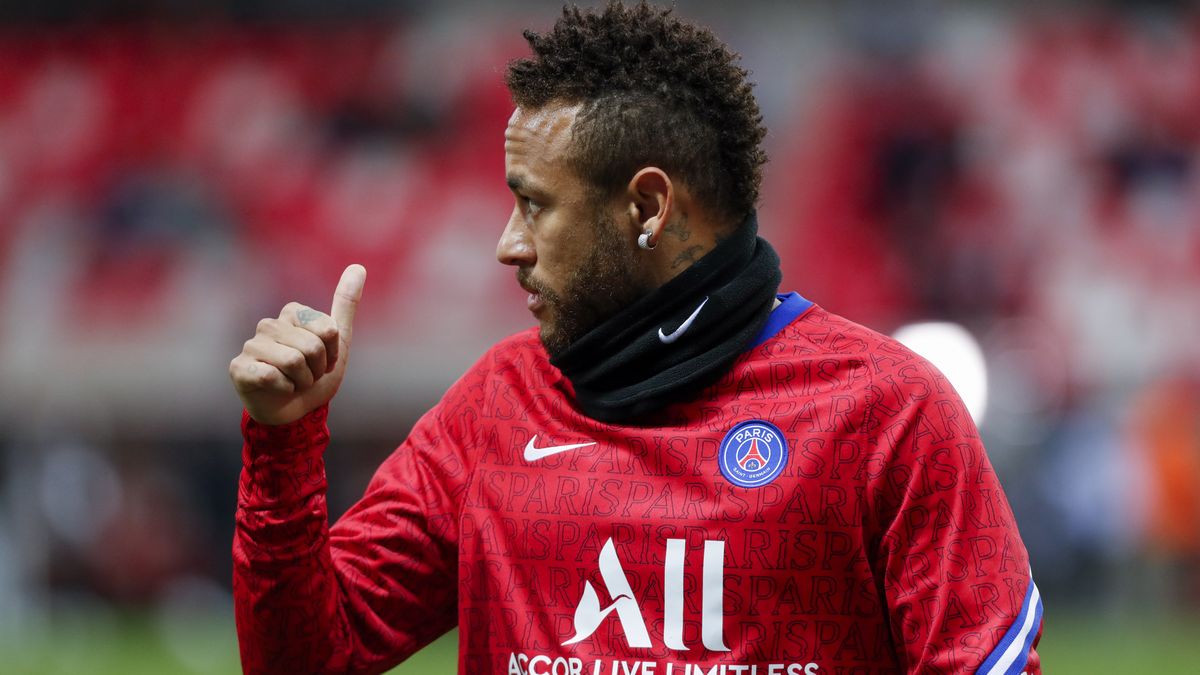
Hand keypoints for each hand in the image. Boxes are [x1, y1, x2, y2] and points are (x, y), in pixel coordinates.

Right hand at [230, 264, 365, 425]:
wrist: (295, 413)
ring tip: (293, 382)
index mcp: (291, 313)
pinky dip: (284, 389)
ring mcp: (251, 345)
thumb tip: (358, 267)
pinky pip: (272, 376)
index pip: (328, 330)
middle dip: (317, 369)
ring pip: (294, 361)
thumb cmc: (315, 375)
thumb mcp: (338, 342)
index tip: (323, 362)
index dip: (331, 353)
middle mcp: (268, 324)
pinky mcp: (239, 368)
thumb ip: (345, 305)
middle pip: (312, 346)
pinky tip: (277, 389)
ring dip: (302, 381)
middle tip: (307, 376)